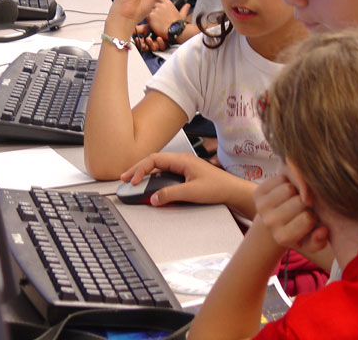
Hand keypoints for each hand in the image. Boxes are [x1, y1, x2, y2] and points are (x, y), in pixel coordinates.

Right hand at [121, 152, 249, 207]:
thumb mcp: (191, 192)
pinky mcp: (186, 175)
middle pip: (153, 162)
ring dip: (145, 174)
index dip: (140, 170)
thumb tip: (153, 198)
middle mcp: (181, 161)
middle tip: (124, 178)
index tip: (132, 180)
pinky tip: (149, 184)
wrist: (233, 191)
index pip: (154, 160)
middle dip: (137, 169)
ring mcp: (183, 167)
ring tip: (133, 181)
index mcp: (181, 160)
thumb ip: (170, 194)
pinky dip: (154, 178)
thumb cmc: (219, 187)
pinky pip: (165, 173)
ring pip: (158, 167)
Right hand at [133, 24, 168, 51]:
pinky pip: (162, 47)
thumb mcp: (147, 27)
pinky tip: (159, 39)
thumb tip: (132, 30)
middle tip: (141, 40)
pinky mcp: (165, 44)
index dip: (138, 43)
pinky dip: (160, 43)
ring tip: (149, 39)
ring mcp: (159, 45)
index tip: (136, 39)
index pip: (141, 45)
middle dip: (142, 45)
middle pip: (146, 48)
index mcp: (147, 41)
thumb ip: (139, 29)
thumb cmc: (157, 26)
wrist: (168, 25)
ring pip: (154, 48)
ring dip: (151, 44)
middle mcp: (152, 44)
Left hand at [147, 0, 189, 41]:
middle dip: (155, 9)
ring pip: (150, 10)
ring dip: (151, 14)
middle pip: (154, 4)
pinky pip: (146, 16)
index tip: (161, 7)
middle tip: (158, 16)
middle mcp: (161, 5)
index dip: (160, 1)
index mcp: (168, 3)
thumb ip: (184, 9)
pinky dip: (148, 19)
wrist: (174, 32)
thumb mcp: (182, 15)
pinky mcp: (150, 17)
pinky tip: (152, 23)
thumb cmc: (178, 25)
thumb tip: (188, 5)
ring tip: (156, 21)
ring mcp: (155, 10)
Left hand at [254, 174, 328, 255]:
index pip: (308, 219)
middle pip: (300, 201)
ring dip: (296, 190)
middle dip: (306, 201)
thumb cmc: (300, 230)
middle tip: (302, 207)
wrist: (277, 220)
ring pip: (289, 188)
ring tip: (294, 199)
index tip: (310, 218)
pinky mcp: (258, 193)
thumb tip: (323, 230)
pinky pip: (280, 179)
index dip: (314, 216)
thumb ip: (319, 240)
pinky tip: (285, 192)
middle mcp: (270, 223)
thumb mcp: (311, 241)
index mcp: (283, 238)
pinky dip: (287, 181)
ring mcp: (261, 207)